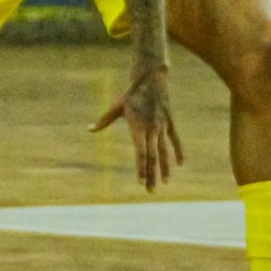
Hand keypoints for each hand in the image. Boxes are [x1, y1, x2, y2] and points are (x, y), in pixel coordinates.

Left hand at [91, 64, 183, 191]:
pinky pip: (175, 140)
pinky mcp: (169, 122)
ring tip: (165, 183)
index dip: (141, 169)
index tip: (140, 182)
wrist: (151, 79)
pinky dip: (178, 152)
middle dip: (151, 175)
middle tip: (151, 191)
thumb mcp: (116, 107)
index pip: (140, 153)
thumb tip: (90, 130)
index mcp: (138, 128)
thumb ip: (104, 121)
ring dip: (165, 168)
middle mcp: (151, 130)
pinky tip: (180, 164)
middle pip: (152, 157)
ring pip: (164, 152)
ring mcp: (162, 127)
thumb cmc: (131, 94)